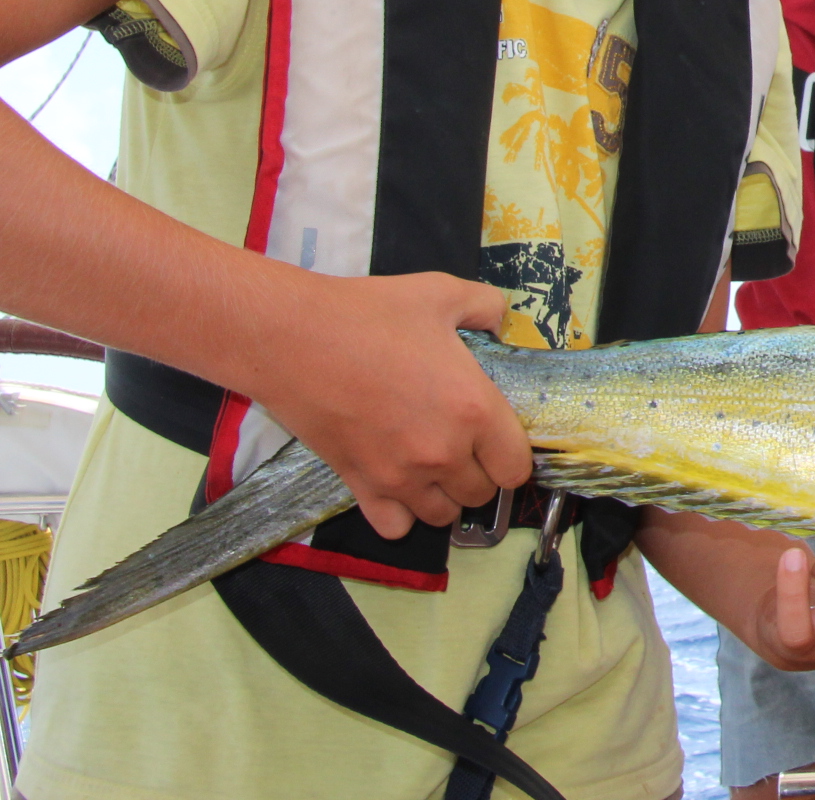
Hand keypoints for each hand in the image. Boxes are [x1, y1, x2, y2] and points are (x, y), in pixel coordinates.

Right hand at [247, 272, 529, 539]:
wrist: (292, 338)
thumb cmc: (369, 314)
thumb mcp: (442, 293)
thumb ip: (487, 307)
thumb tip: (501, 322)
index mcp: (474, 409)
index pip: (516, 468)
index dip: (513, 455)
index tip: (499, 438)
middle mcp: (443, 453)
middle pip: (482, 494)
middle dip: (480, 472)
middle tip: (463, 443)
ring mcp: (400, 477)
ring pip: (442, 516)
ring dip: (444, 495)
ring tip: (433, 464)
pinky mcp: (359, 486)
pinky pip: (395, 527)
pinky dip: (402, 514)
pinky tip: (399, 484)